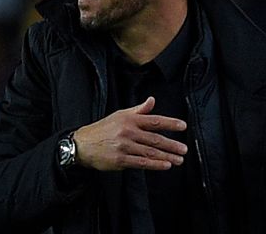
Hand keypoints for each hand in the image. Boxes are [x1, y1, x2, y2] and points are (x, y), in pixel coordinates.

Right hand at [73, 97, 187, 170]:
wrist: (82, 145)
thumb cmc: (103, 129)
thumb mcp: (120, 115)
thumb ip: (139, 110)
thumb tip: (152, 100)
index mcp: (130, 120)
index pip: (155, 121)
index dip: (171, 123)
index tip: (183, 126)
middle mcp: (128, 132)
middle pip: (155, 139)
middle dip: (172, 144)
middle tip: (184, 149)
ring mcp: (124, 147)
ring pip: (150, 152)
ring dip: (167, 156)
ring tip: (179, 160)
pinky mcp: (120, 160)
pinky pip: (141, 163)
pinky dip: (155, 165)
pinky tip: (165, 165)